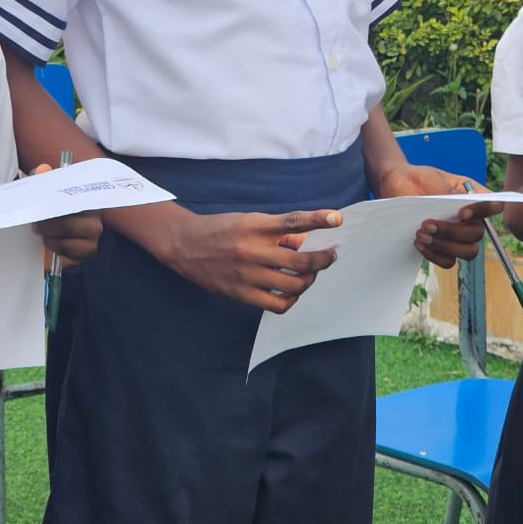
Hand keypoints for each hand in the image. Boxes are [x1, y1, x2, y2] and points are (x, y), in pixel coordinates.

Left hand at [30, 163, 102, 264]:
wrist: (51, 234)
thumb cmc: (52, 211)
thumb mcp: (46, 192)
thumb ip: (43, 179)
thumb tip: (43, 169)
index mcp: (89, 202)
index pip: (77, 203)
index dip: (56, 204)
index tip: (42, 205)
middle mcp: (96, 222)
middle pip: (69, 225)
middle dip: (47, 225)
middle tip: (35, 223)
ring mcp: (92, 241)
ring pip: (66, 241)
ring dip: (49, 238)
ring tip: (42, 234)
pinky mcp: (85, 255)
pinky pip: (66, 254)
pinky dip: (54, 250)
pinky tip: (49, 245)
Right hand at [122, 203, 341, 312]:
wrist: (184, 244)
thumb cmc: (221, 229)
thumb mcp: (249, 220)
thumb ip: (277, 230)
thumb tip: (305, 241)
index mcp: (254, 226)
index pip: (292, 222)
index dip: (317, 220)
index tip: (337, 219)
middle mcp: (251, 250)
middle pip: (300, 262)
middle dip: (321, 260)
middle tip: (329, 256)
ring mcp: (246, 274)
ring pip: (292, 285)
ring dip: (308, 280)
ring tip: (310, 274)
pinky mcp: (240, 293)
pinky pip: (276, 304)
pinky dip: (291, 298)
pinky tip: (292, 291)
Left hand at [372, 164, 501, 267]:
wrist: (396, 187)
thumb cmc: (418, 179)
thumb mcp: (431, 179)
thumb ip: (446, 191)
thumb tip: (459, 203)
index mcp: (471, 197)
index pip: (493, 205)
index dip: (484, 212)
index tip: (462, 213)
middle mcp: (469, 218)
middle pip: (477, 234)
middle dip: (453, 232)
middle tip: (428, 224)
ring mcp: (457, 236)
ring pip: (467, 252)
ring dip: (444, 246)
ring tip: (421, 234)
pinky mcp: (443, 248)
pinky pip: (449, 261)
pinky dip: (435, 255)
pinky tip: (419, 243)